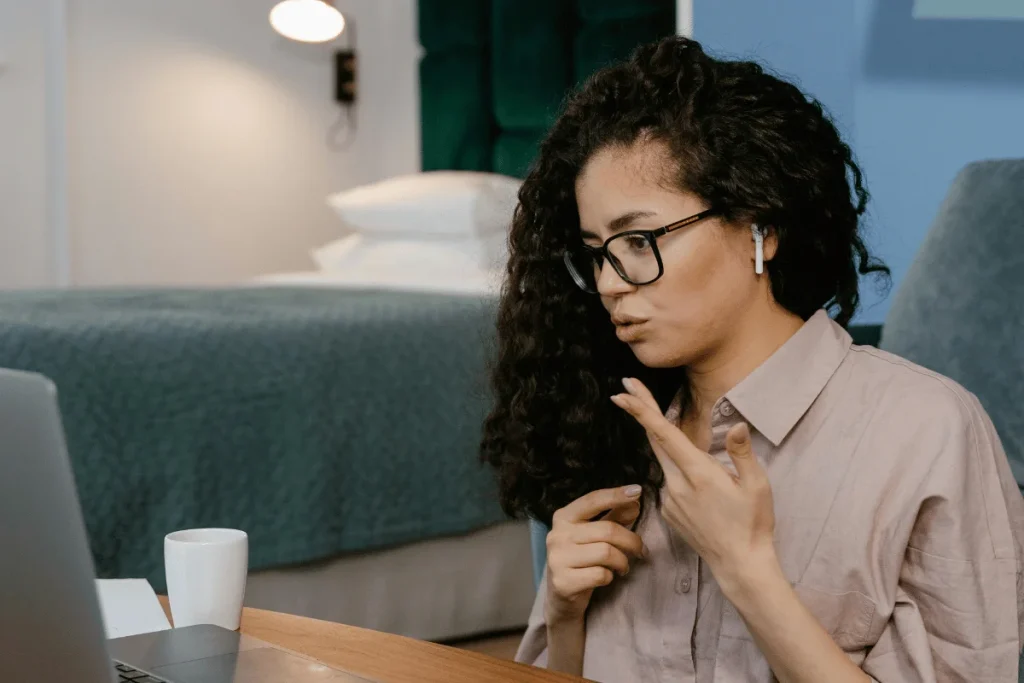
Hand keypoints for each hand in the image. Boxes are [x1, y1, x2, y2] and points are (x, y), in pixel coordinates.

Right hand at [544, 486, 645, 624]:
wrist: (561, 597)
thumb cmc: (581, 560)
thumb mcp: (594, 536)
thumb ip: (613, 517)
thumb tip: (634, 502)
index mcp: (564, 518)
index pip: (592, 500)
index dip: (616, 495)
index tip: (637, 491)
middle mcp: (557, 535)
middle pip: (607, 530)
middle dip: (631, 541)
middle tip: (640, 550)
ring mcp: (558, 559)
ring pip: (606, 553)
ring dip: (622, 562)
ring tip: (623, 566)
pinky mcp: (563, 582)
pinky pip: (600, 575)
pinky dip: (610, 577)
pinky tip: (606, 577)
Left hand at [611, 377, 776, 592]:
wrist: (739, 565)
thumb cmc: (753, 524)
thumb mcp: (757, 486)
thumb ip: (742, 453)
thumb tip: (736, 425)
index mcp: (698, 472)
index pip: (664, 434)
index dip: (641, 410)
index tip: (624, 392)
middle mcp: (677, 484)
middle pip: (655, 440)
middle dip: (641, 412)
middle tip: (628, 388)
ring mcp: (669, 499)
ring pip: (665, 462)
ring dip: (671, 448)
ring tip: (703, 468)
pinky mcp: (668, 512)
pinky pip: (671, 483)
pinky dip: (681, 475)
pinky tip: (705, 494)